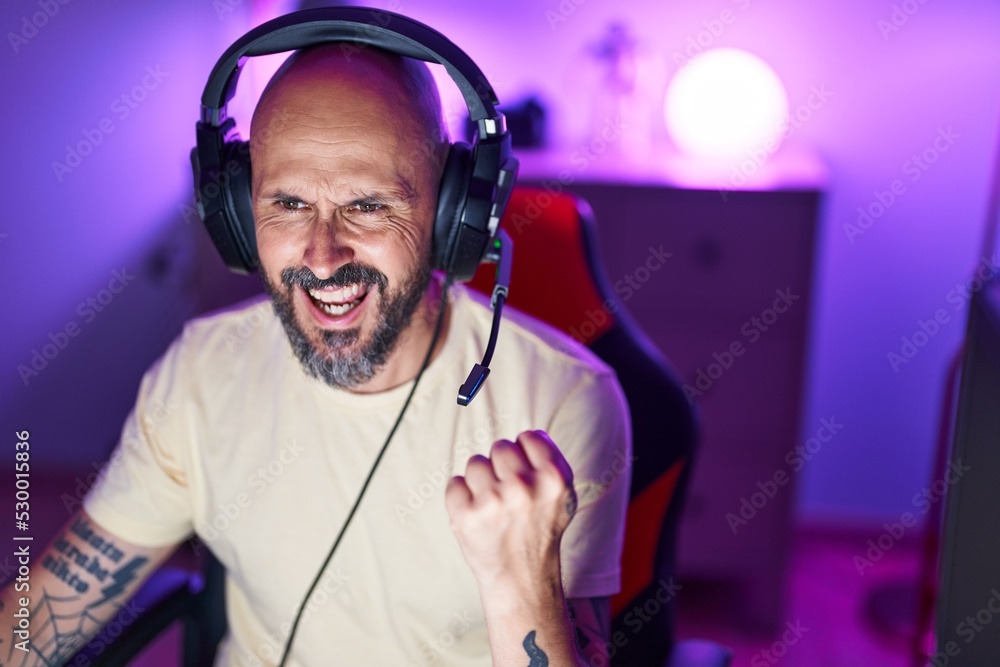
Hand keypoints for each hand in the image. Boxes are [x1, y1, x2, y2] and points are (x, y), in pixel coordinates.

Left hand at [445, 430, 577, 594]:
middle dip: (501, 466)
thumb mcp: (563, 495)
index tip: (526, 476)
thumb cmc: (540, 530)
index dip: (525, 455)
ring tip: (493, 507)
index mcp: (553, 478)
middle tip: (508, 494)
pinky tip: (476, 515)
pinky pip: (455, 483)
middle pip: (500, 446)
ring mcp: (492, 501)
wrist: (522, 578)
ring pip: (475, 462)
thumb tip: (529, 435)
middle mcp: (524, 486)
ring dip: (480, 481)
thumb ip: (551, 459)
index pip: (527, 436)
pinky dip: (461, 498)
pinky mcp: (465, 515)